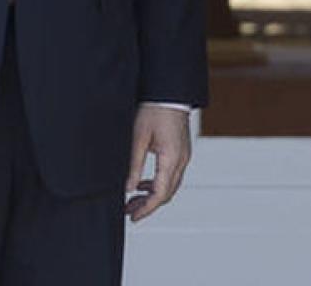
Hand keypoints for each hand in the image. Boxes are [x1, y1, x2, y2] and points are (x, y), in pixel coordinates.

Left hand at [125, 105, 191, 221]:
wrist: (169, 92)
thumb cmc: (155, 109)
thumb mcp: (138, 138)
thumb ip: (134, 165)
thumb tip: (128, 188)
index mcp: (171, 158)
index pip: (160, 193)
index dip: (146, 208)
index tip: (133, 217)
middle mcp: (181, 160)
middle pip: (167, 193)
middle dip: (148, 205)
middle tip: (130, 212)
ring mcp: (183, 156)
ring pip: (170, 186)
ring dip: (153, 196)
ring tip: (133, 201)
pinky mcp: (180, 151)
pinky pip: (171, 175)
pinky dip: (158, 184)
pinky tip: (143, 184)